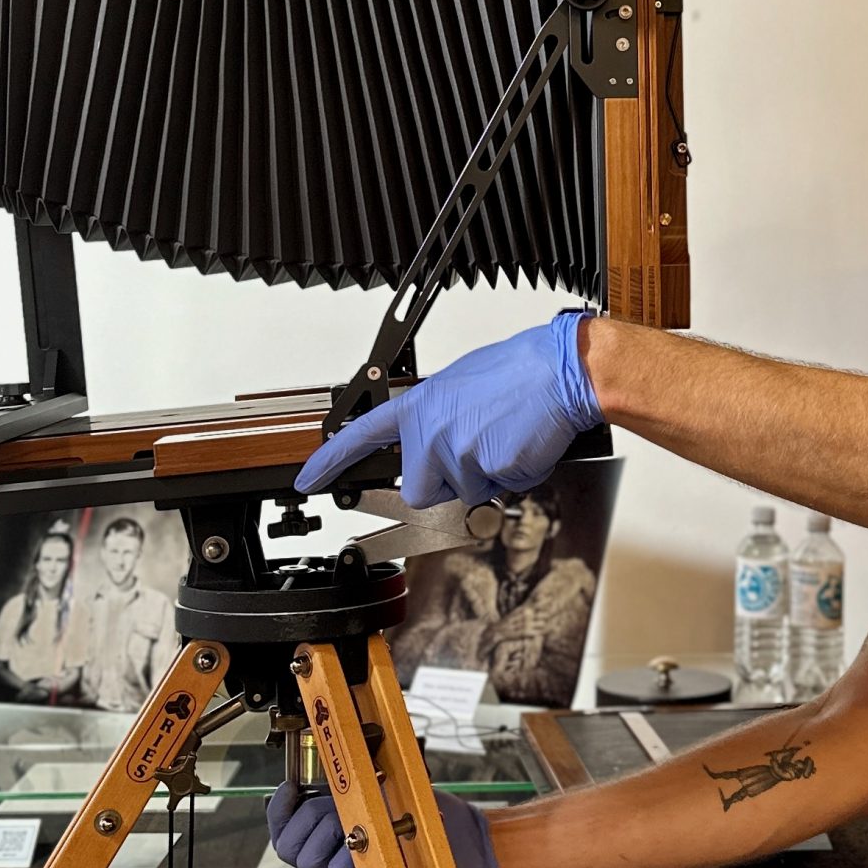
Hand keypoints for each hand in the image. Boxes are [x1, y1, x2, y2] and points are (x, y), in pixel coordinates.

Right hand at [265, 781, 500, 867]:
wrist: (476, 851)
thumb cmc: (436, 823)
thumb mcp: (392, 795)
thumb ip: (359, 787)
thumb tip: (336, 756)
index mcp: (337, 843)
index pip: (287, 834)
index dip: (279, 812)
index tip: (288, 788)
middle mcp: (340, 865)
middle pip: (292, 849)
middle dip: (306, 817)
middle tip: (331, 804)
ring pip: (312, 860)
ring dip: (328, 831)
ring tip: (354, 818)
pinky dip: (351, 849)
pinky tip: (370, 834)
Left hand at [297, 314, 601, 507]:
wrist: (558, 372)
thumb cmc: (517, 374)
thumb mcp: (459, 388)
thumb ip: (435, 419)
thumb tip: (436, 445)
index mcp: (419, 406)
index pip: (361, 437)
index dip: (330, 461)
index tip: (309, 479)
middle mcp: (429, 431)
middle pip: (421, 490)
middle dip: (447, 483)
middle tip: (475, 450)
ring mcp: (455, 453)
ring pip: (464, 494)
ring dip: (485, 478)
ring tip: (503, 438)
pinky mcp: (485, 471)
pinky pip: (497, 492)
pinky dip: (512, 476)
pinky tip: (519, 445)